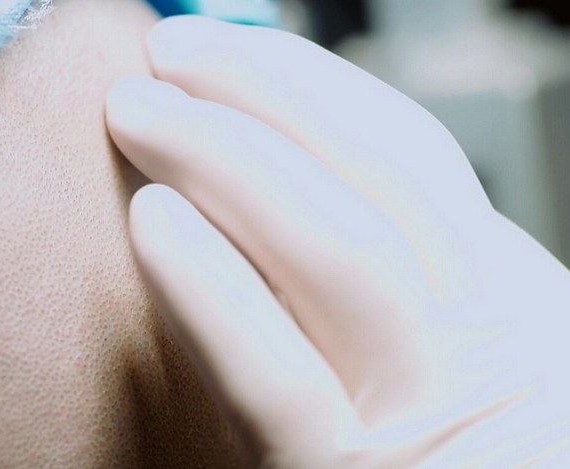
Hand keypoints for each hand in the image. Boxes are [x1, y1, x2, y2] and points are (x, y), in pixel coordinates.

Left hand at [105, 16, 569, 467]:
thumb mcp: (440, 344)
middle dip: (260, 101)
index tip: (227, 46)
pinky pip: (276, 376)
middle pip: (367, 182)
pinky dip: (214, 287)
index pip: (406, 155)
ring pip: (332, 252)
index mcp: (502, 299)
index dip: (311, 86)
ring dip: (225, 161)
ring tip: (137, 111)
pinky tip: (152, 218)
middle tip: (167, 59)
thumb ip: (389, 267)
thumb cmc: (433, 445)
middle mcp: (479, 345)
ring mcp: (424, 416)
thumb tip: (285, 161)